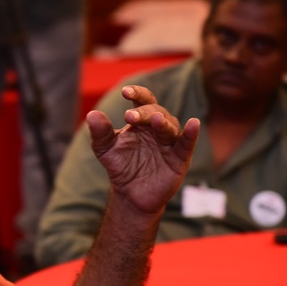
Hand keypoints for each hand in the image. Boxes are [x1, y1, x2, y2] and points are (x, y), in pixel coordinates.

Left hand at [87, 85, 199, 214]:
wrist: (130, 193)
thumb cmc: (120, 165)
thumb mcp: (105, 149)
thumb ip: (100, 132)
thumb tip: (92, 114)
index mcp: (142, 121)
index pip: (142, 101)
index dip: (137, 94)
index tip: (125, 92)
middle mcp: (158, 128)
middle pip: (156, 113)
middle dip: (144, 113)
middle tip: (130, 117)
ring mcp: (170, 142)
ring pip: (170, 127)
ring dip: (163, 123)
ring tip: (156, 120)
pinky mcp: (180, 159)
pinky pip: (187, 144)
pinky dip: (191, 134)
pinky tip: (194, 124)